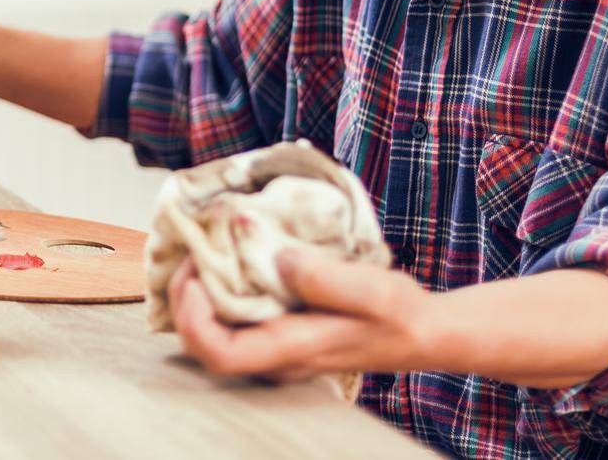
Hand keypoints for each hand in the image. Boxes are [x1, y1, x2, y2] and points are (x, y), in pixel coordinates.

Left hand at [167, 251, 437, 382]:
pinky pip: (233, 320)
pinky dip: (217, 292)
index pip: (220, 353)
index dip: (192, 318)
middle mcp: (276, 357)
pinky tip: (226, 260)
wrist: (423, 332)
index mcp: (291, 349)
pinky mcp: (280, 333)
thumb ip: (323, 278)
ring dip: (196, 294)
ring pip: (214, 333)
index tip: (195, 273)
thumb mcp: (370, 290)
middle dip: (184, 298)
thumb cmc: (398, 314)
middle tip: (191, 250)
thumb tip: (277, 258)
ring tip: (201, 250)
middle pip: (205, 345)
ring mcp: (276, 348)